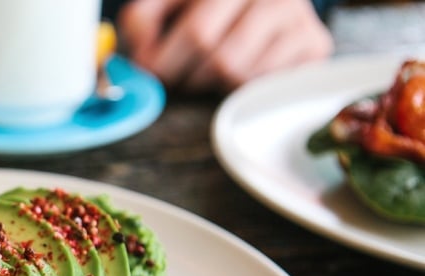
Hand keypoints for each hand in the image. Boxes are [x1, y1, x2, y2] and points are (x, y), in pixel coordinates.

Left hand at [117, 0, 333, 91]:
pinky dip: (240, 85)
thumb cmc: (207, 3)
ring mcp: (298, 16)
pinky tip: (236, 68)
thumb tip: (142, 58)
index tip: (150, 71)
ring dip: (212, 83)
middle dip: (187, 78)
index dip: (166, 61)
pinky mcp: (314, 43)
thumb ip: (143, 19)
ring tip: (206, 68)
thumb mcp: (171, 0)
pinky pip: (264, 83)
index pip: (198, 32)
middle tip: (175, 77)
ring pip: (241, 74)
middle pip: (220, 59)